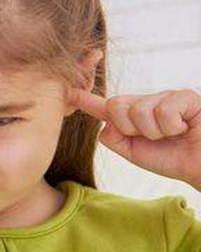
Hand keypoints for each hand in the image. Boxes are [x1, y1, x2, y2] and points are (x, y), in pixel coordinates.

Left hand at [67, 88, 200, 188]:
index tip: (67, 92)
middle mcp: (145, 101)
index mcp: (132, 115)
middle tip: (155, 137)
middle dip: (132, 128)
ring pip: (138, 111)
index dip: (84, 98)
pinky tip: (185, 128)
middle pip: (115, 106)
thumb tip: (103, 123)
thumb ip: (115, 138)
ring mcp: (164, 96)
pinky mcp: (184, 96)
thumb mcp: (134, 152)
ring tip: (173, 134)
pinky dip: (173, 127)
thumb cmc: (172, 158)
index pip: (104, 105)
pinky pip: (163, 110)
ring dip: (156, 131)